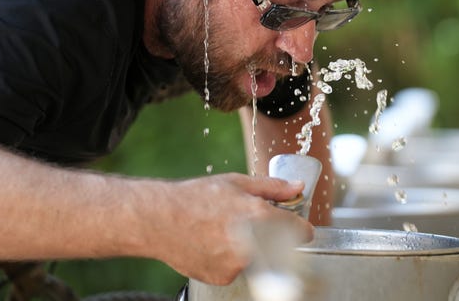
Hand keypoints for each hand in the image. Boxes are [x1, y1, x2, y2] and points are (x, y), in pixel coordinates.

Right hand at [145, 173, 313, 284]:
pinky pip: (237, 269)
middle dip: (270, 236)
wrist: (158, 220)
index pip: (300, 231)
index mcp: (259, 216)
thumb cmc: (194, 198)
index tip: (296, 227)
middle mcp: (253, 243)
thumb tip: (298, 187)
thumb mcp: (235, 183)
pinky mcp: (225, 277)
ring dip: (249, 248)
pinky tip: (211, 244)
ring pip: (257, 259)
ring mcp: (239, 264)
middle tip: (246, 225)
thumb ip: (272, 187)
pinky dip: (229, 259)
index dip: (299, 227)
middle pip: (279, 247)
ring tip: (222, 231)